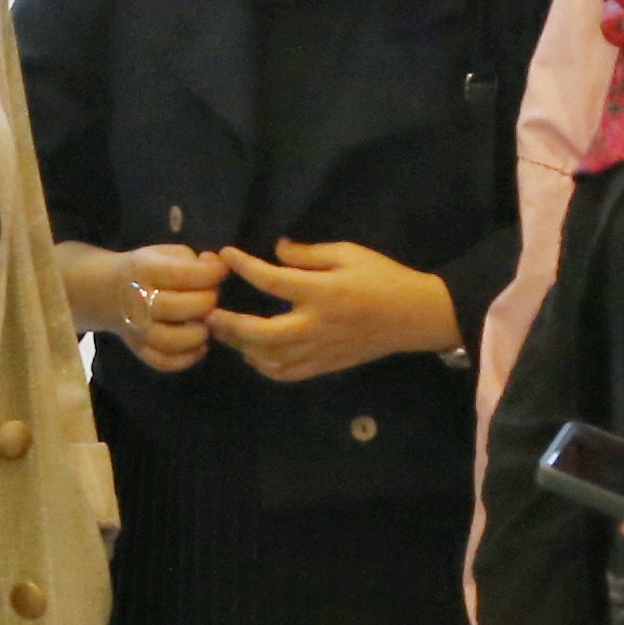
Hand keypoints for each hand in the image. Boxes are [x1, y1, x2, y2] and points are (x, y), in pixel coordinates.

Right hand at [65, 242, 224, 373]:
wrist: (109, 291)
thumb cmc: (148, 269)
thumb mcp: (167, 255)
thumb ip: (195, 261)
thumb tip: (219, 266)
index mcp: (143, 270)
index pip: (181, 275)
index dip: (209, 274)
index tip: (223, 272)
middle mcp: (136, 301)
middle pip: (175, 307)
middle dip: (204, 303)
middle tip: (213, 300)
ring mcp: (136, 329)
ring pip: (169, 340)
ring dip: (197, 335)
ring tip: (206, 325)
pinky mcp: (139, 349)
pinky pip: (163, 362)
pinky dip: (186, 359)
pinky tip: (199, 346)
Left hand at [212, 240, 460, 382]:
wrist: (415, 316)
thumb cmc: (383, 278)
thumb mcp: (349, 253)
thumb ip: (309, 254)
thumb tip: (276, 250)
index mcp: (322, 292)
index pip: (271, 280)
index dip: (244, 266)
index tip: (226, 255)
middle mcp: (316, 325)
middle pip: (260, 332)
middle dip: (229, 323)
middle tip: (208, 312)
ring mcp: (320, 349)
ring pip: (269, 358)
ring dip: (241, 346)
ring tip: (223, 332)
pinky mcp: (326, 365)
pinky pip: (288, 374)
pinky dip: (265, 367)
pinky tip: (252, 355)